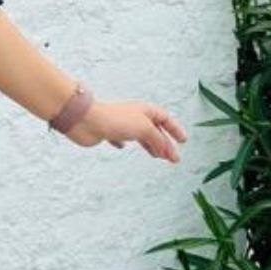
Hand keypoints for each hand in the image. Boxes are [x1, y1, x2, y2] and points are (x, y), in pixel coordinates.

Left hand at [62, 99, 187, 161]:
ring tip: (157, 157)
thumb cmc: (116, 120)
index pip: (166, 119)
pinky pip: (119, 137)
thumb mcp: (145, 129)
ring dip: (150, 146)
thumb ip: (158, 140)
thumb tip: (165, 150)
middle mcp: (134, 115)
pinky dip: (123, 143)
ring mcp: (121, 124)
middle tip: (174, 159)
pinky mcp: (108, 132)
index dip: (175, 129)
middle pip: (155, 130)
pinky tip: (123, 147)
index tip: (184, 141)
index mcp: (145, 110)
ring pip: (140, 136)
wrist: (86, 121)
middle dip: (165, 144)